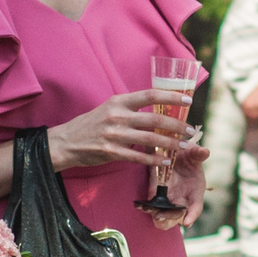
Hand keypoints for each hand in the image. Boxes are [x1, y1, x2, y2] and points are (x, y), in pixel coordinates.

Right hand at [48, 90, 192, 170]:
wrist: (66, 142)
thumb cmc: (92, 124)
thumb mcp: (110, 108)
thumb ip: (131, 108)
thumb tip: (158, 108)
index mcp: (119, 101)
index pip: (150, 95)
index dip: (171, 97)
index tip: (188, 100)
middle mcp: (118, 116)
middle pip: (155, 119)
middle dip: (177, 125)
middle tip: (190, 130)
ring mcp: (114, 134)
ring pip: (150, 138)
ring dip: (170, 144)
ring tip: (184, 146)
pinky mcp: (111, 152)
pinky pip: (138, 156)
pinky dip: (154, 159)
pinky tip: (165, 161)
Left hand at [149, 138, 209, 231]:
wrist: (173, 151)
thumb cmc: (187, 154)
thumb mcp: (193, 152)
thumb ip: (198, 153)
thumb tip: (204, 151)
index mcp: (196, 190)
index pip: (196, 207)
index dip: (192, 215)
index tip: (187, 223)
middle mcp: (183, 198)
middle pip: (178, 215)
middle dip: (169, 217)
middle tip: (160, 216)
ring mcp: (170, 198)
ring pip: (164, 214)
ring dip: (157, 215)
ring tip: (148, 211)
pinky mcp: (157, 195)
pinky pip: (152, 206)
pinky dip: (147, 207)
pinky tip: (140, 206)